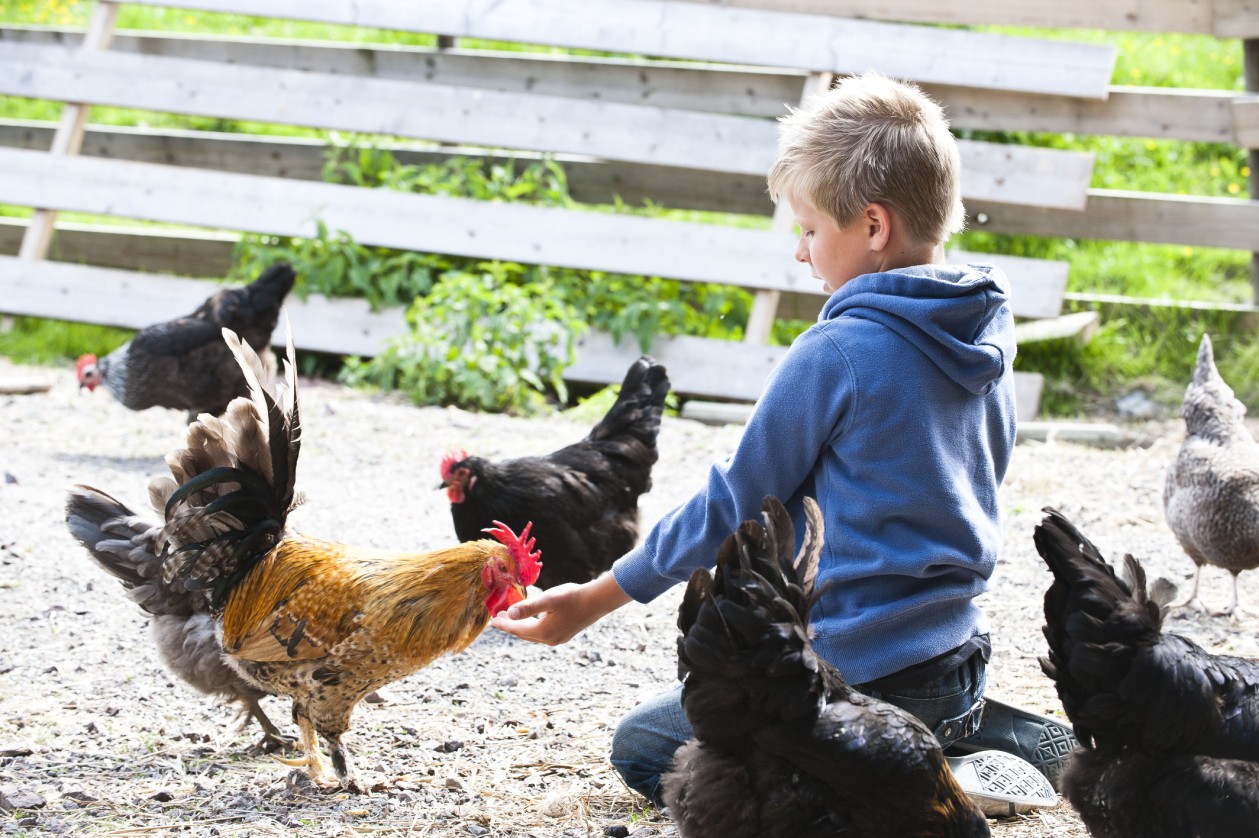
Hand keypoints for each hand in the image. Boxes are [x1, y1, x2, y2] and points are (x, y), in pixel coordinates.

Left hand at [491, 572, 631, 645]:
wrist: (597, 601)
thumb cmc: (572, 597)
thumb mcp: (549, 599)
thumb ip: (528, 606)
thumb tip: (509, 613)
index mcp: (543, 632)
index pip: (517, 629)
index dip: (504, 624)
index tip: (493, 620)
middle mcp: (550, 639)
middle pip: (524, 634)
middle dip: (511, 626)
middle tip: (500, 618)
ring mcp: (559, 638)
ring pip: (534, 635)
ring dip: (522, 627)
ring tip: (514, 618)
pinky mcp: (566, 634)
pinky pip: (543, 634)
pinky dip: (533, 628)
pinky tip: (535, 621)